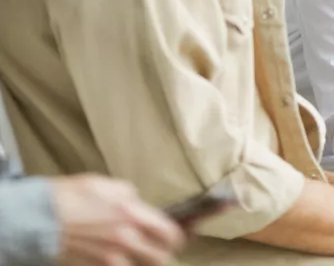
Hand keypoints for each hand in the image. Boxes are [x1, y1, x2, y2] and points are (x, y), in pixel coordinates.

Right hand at [52, 174, 184, 265]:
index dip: (180, 235)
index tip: (181, 233)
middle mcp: (125, 238)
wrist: (42, 217)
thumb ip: (130, 196)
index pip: (170, 233)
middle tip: (166, 246)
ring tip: (147, 254)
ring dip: (148, 262)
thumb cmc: (74, 195)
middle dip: (167, 252)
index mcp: (132, 213)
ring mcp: (110, 257)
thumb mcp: (109, 185)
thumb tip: (139, 204)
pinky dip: (127, 265)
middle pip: (161, 258)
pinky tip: (127, 258)